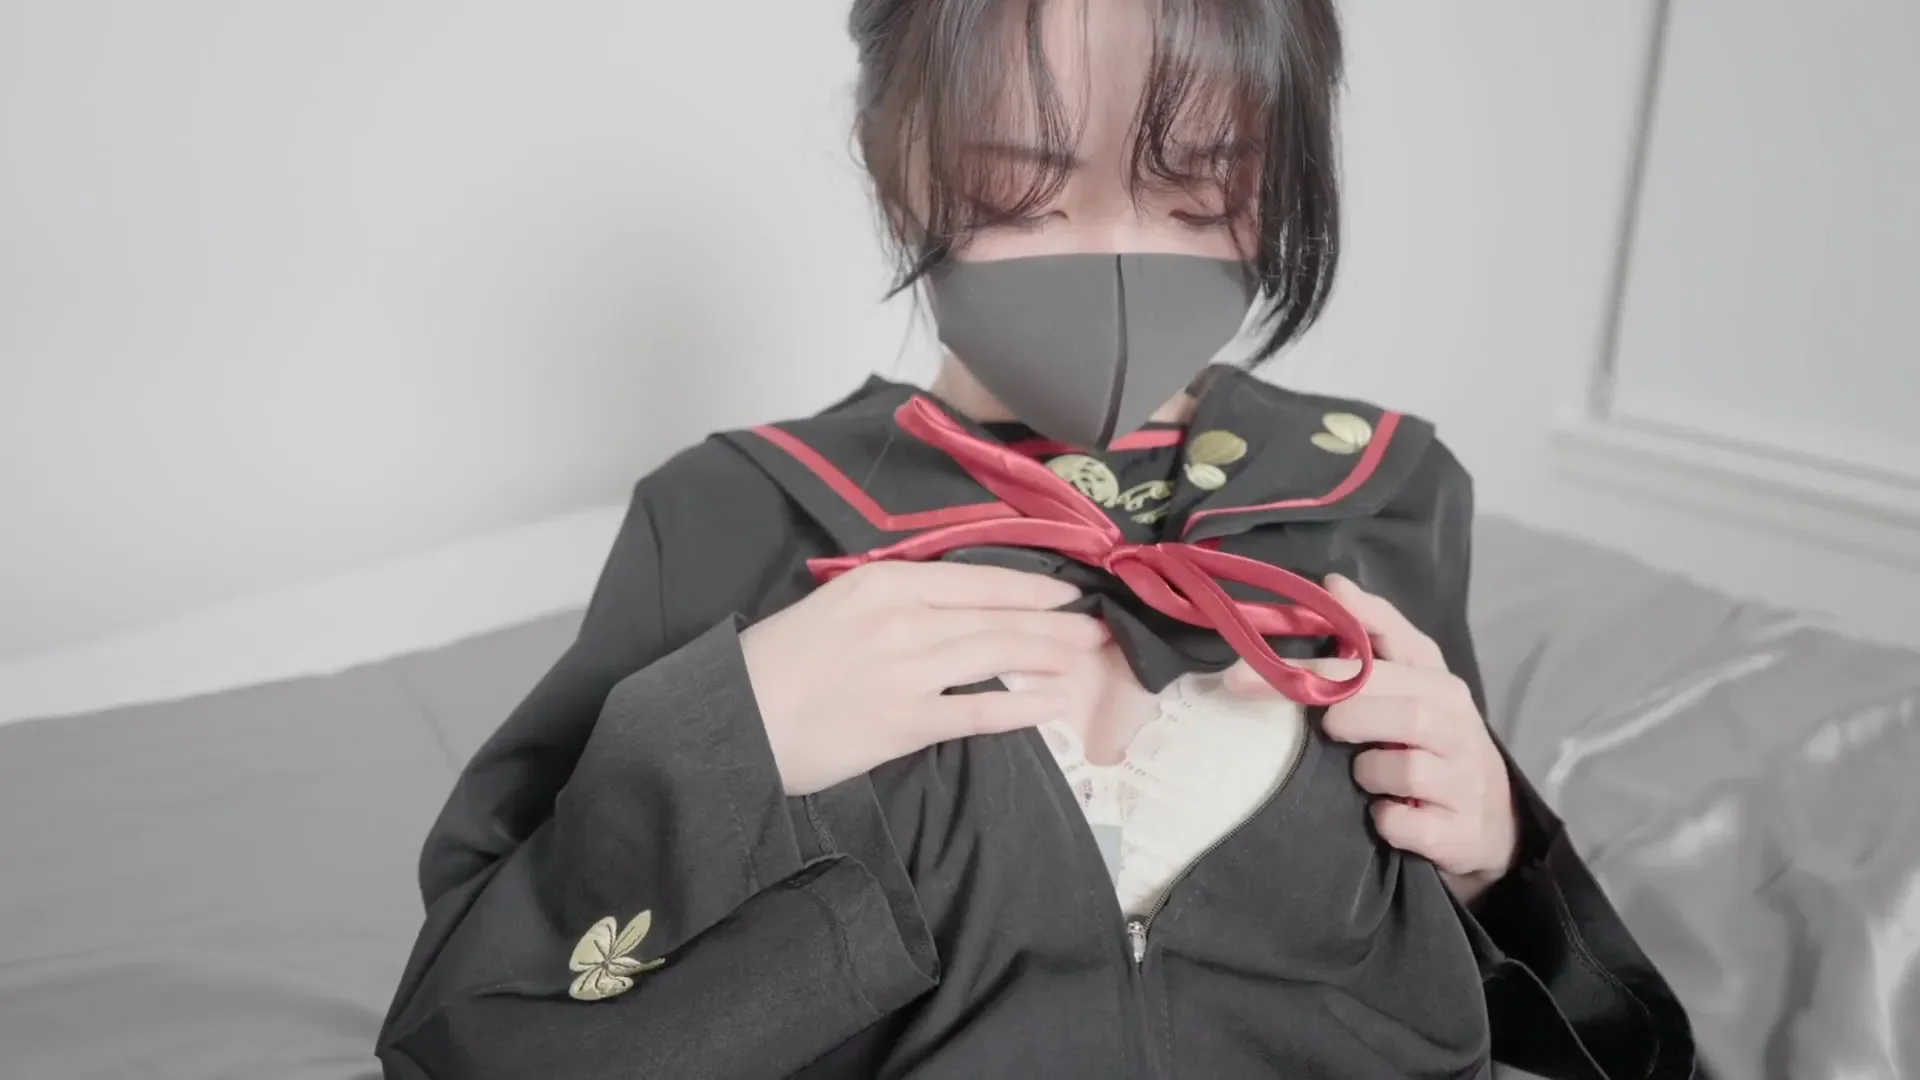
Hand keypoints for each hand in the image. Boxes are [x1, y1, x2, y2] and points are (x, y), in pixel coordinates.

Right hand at [740, 561, 1107, 795]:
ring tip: (1087, 659)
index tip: (1064, 593)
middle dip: (1054, 623)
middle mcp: (903, 619)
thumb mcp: (834, 608)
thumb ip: (891, 603)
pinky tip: (1053, 703)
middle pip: (997, 616)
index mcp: (882, 584)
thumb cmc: (776, 663)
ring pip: (998, 655)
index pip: (975, 581)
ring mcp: (909, 670)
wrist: (736, 719)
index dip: (1028, 588)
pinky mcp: (907, 721)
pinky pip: (979, 710)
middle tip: (1097, 629)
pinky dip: (1022, 705)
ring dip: (1050, 655)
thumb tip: (946, 611)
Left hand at [1224, 574, 1516, 903]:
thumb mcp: (1414, 680)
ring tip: (1363, 771)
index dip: (1316, 657)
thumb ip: (1375, 631)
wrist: (1489, 817)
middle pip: (1399, 709)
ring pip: (1404, 767)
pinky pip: (1405, 824)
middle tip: (1325, 727)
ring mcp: (1462, 779)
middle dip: (1345, 716)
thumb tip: (1332, 583)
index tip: (1248, 669)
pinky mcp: (1456, 831)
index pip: (1383, 652)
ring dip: (1367, 769)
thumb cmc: (1433, 738)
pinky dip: (1385, 820)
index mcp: (1438, 680)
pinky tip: (1382, 814)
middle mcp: (1456, 724)